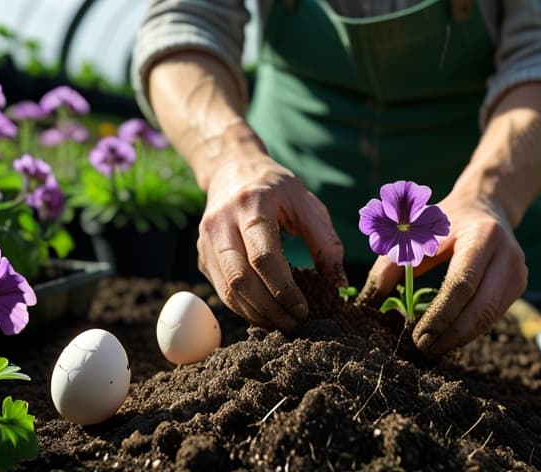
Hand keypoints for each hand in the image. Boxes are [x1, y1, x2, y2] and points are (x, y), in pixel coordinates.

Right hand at [196, 130, 346, 330]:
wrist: (232, 170)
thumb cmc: (276, 188)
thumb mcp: (306, 203)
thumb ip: (326, 242)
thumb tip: (339, 286)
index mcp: (251, 205)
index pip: (263, 257)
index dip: (283, 289)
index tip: (304, 309)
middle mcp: (221, 223)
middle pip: (240, 279)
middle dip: (269, 309)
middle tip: (294, 324)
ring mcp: (205, 241)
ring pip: (227, 290)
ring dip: (256, 314)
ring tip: (283, 323)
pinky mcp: (202, 256)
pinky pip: (222, 291)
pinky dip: (244, 308)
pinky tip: (266, 313)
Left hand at [358, 193, 526, 355]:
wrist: (486, 206)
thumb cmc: (445, 219)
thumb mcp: (415, 231)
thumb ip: (391, 263)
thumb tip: (370, 300)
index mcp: (483, 235)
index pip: (462, 284)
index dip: (440, 315)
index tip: (417, 336)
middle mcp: (508, 255)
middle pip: (481, 308)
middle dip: (451, 335)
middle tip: (423, 349)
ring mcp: (518, 272)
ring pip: (489, 318)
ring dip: (460, 337)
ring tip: (432, 346)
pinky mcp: (518, 286)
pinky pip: (493, 316)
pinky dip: (469, 329)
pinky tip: (447, 335)